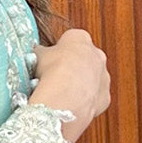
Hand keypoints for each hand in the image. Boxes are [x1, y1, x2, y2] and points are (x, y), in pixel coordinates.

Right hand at [28, 28, 109, 142]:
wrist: (66, 96)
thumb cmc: (53, 71)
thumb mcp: (38, 55)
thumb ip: (40, 53)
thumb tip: (37, 54)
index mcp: (80, 38)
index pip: (70, 39)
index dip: (59, 50)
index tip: (51, 59)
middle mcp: (97, 55)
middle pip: (85, 58)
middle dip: (73, 66)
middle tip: (57, 76)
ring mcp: (103, 76)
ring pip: (92, 79)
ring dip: (81, 84)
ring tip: (63, 93)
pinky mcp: (104, 97)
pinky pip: (94, 97)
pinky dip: (85, 100)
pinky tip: (71, 104)